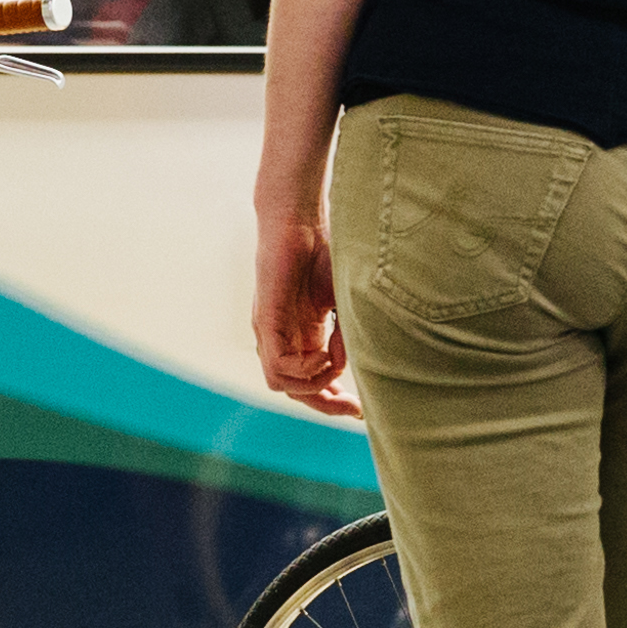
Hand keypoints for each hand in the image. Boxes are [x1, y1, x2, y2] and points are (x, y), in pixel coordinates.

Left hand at [255, 207, 355, 417]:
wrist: (299, 218)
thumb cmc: (324, 249)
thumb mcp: (342, 299)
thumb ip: (345, 334)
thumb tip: (346, 364)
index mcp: (302, 334)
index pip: (309, 381)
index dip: (333, 400)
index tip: (360, 409)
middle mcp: (282, 338)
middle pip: (295, 390)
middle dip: (326, 405)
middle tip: (355, 409)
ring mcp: (271, 332)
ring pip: (282, 384)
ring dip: (314, 386)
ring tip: (337, 368)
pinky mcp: (266, 321)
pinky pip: (277, 365)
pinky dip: (304, 370)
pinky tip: (326, 356)